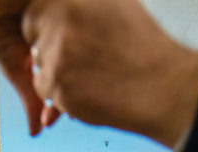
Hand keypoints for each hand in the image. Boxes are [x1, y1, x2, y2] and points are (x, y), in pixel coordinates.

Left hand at [20, 0, 197, 146]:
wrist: (163, 85)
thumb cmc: (144, 46)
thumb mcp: (113, 6)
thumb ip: (79, 7)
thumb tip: (54, 12)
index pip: (34, 14)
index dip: (49, 30)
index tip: (68, 39)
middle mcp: (59, 19)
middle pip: (35, 42)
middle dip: (52, 54)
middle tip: (83, 61)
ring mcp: (55, 52)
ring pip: (40, 69)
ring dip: (60, 77)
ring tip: (95, 75)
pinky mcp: (57, 84)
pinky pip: (46, 93)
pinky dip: (63, 97)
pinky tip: (92, 90)